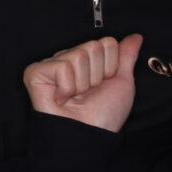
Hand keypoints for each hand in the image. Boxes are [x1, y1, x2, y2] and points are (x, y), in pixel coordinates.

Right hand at [23, 33, 141, 133]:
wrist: (88, 134)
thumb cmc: (103, 114)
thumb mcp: (122, 82)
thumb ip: (127, 56)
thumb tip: (136, 37)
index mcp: (88, 60)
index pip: (107, 43)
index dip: (111, 67)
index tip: (104, 85)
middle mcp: (69, 59)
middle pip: (93, 46)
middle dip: (98, 74)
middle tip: (89, 92)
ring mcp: (52, 64)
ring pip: (79, 55)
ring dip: (83, 83)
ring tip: (76, 96)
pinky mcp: (36, 72)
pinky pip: (62, 66)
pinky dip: (67, 87)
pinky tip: (62, 98)